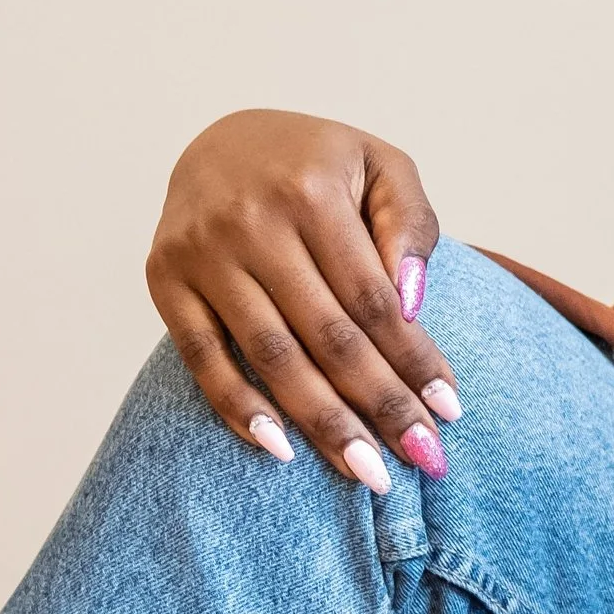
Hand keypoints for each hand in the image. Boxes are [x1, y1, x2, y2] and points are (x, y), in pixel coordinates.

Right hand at [146, 109, 461, 487]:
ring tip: (369, 473)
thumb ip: (409, 224)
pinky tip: (281, 449)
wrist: (221, 140)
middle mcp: (251, 221)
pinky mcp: (164, 279)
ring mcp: (201, 253)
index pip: (373, 297)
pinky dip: (238, 407)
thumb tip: (412, 302)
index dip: (413, 359)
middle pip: (327, 336)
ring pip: (271, 357)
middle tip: (422, 460)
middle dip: (381, 406)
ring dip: (323, 423)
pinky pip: (202, 357)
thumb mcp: (379, 166)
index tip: (449, 411)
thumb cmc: (319, 164)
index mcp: (312, 191)